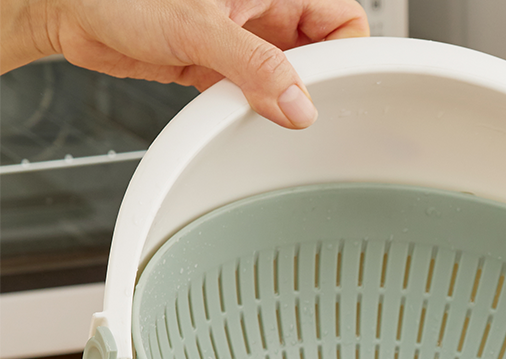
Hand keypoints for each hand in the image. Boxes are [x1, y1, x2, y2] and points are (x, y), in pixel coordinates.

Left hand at [0, 0, 368, 127]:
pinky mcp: (225, 66)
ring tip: (269, 113)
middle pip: (322, 53)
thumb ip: (255, 66)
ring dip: (283, 101)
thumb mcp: (198, 26)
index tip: (339, 89)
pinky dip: (255, 111)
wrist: (69, 9)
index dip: (348, 54)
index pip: (344, 20)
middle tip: (302, 109)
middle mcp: (265, 10)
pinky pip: (258, 93)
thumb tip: (299, 106)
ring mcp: (247, 39)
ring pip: (291, 78)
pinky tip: (242, 114)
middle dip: (316, 84)